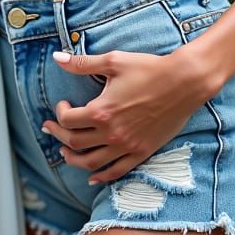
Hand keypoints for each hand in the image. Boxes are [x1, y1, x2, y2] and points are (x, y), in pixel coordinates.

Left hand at [42, 48, 212, 184]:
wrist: (183, 82)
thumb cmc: (148, 69)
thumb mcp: (113, 61)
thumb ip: (82, 63)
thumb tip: (56, 58)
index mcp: (101, 110)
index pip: (67, 120)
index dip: (59, 113)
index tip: (62, 104)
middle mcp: (112, 132)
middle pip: (75, 142)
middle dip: (59, 136)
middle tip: (51, 129)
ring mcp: (127, 145)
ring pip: (92, 163)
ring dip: (74, 159)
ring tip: (65, 153)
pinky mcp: (142, 151)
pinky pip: (118, 171)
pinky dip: (102, 176)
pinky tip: (93, 177)